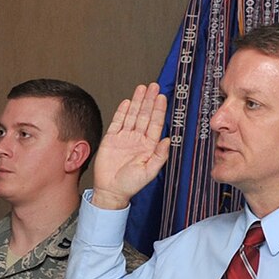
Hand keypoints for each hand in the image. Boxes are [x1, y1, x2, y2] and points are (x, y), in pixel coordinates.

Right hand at [90, 83, 171, 208]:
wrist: (110, 191)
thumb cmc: (130, 185)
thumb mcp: (150, 172)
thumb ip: (160, 156)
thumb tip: (168, 140)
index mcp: (149, 146)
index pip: (155, 123)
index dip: (158, 110)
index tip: (161, 97)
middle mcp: (137, 139)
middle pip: (144, 115)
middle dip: (149, 100)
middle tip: (153, 87)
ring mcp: (124, 138)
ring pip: (132, 116)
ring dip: (137, 102)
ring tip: (141, 89)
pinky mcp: (111, 139)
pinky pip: (117, 122)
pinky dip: (122, 112)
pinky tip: (127, 102)